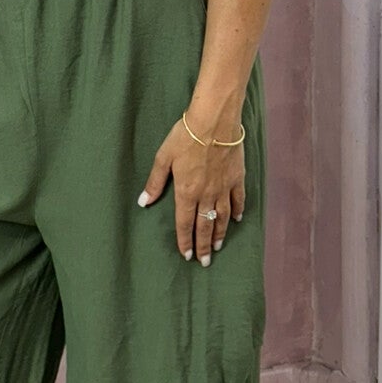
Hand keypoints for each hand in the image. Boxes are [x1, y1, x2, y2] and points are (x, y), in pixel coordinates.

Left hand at [138, 114, 245, 265]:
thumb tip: (144, 202)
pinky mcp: (237, 177)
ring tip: (218, 246)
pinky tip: (235, 220)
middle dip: (203, 246)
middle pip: (204, 225)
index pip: (185, 223)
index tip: (186, 255)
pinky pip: (238, 199)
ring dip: (219, 233)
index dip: (185, 241)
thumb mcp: (163, 157)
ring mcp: (223, 187)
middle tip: (205, 262)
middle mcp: (206, 194)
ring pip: (221, 217)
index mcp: (186, 191)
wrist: (214, 121)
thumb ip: (155, 182)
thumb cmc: (185, 136)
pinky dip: (237, 211)